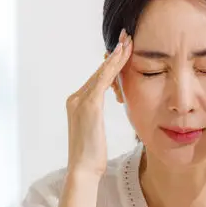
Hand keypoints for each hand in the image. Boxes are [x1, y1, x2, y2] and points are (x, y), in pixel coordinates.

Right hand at [65, 29, 132, 177]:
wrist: (83, 170)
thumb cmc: (93, 155)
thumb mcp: (95, 130)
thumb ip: (98, 116)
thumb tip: (109, 109)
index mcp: (77, 103)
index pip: (98, 78)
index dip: (111, 63)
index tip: (122, 48)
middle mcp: (76, 98)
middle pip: (99, 72)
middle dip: (114, 54)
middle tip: (127, 36)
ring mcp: (80, 100)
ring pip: (102, 73)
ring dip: (117, 55)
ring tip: (129, 41)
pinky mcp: (89, 105)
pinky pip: (103, 80)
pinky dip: (114, 66)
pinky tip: (123, 55)